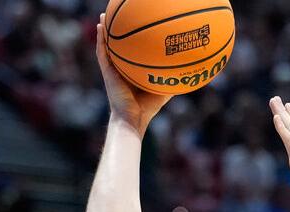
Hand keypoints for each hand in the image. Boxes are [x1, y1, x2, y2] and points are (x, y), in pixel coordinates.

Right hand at [95, 13, 170, 135]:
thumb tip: (189, 73)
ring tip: (104, 15)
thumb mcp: (163, 91)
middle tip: (119, 17)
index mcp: (131, 73)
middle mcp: (120, 70)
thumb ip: (172, 81)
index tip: (137, 29)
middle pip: (118, 47)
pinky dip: (100, 39)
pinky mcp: (107, 73)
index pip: (131, 54)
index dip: (132, 42)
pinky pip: (102, 53)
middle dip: (117, 33)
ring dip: (104, 31)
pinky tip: (101, 26)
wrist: (132, 119)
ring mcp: (112, 71)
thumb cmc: (147, 109)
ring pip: (106, 47)